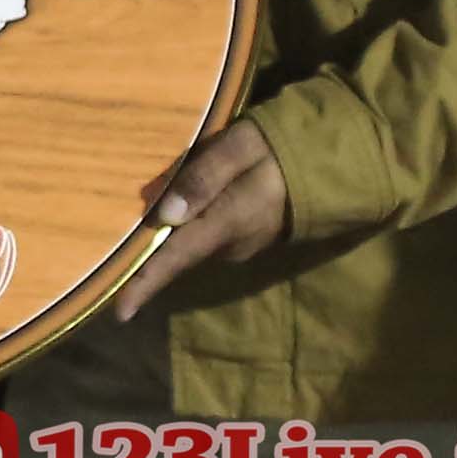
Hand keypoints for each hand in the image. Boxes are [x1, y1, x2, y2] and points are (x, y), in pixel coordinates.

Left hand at [109, 120, 281, 315]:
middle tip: (124, 226)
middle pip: (177, 251)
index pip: (176, 258)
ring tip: (156, 203)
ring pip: (191, 242)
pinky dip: (191, 224)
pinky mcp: (246, 240)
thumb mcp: (242, 146)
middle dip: (149, 245)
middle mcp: (231, 245)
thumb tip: (166, 213)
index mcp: (227, 223)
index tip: (120, 312)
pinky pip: (207, 235)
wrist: (336, 162)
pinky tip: (188, 201)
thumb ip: (204, 176)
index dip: (145, 284)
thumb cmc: (285, 145)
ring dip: (171, 230)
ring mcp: (241, 246)